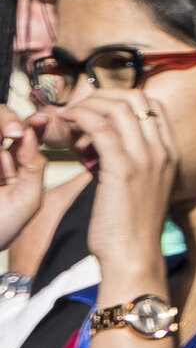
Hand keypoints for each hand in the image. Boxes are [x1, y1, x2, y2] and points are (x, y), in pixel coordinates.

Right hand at [0, 108, 40, 252]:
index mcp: (13, 163)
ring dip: (0, 126)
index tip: (40, 120)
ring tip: (7, 141)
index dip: (30, 122)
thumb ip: (33, 165)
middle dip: (7, 119)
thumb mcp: (28, 197)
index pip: (22, 133)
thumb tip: (31, 133)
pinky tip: (0, 163)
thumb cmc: (2, 227)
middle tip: (16, 131)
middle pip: (0, 120)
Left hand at [66, 87, 177, 292]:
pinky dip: (81, 119)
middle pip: (137, 99)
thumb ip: (131, 161)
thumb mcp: (142, 187)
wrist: (133, 253)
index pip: (154, 106)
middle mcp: (162, 151)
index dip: (123, 98)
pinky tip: (68, 124)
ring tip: (69, 115)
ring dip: (88, 105)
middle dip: (104, 95)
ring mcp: (145, 158)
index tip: (99, 107)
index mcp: (171, 153)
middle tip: (80, 106)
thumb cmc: (131, 225)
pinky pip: (101, 128)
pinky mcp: (122, 168)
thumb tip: (102, 143)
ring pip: (118, 109)